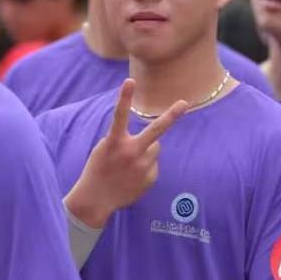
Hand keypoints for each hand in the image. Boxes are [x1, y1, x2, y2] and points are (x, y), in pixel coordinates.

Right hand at [65, 79, 187, 228]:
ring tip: (130, 164)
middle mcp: (130, 153)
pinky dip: (146, 167)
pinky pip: (153, 164)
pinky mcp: (149, 179)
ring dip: (146, 151)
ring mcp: (141, 167)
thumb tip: (154, 143)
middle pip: (155, 131)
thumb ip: (125, 140)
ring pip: (155, 148)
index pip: (119, 115)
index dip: (124, 97)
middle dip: (171, 116)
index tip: (130, 80)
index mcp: (114, 143)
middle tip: (184, 103)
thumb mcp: (105, 149)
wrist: (95, 199)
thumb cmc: (99, 169)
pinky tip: (132, 176)